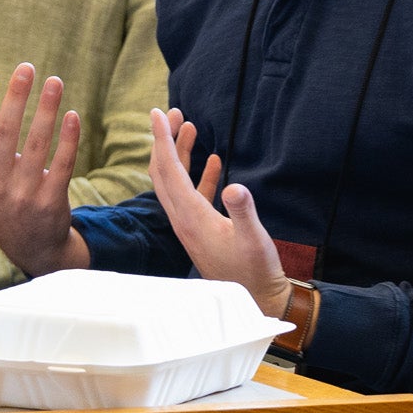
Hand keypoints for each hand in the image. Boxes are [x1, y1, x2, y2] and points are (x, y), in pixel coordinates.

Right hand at [0, 65, 89, 277]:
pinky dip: (68, 139)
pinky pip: (62, 164)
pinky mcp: (52, 199)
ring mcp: (25, 194)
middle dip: (16, 97)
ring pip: (36, 144)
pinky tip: (72, 115)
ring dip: (47, 110)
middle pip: (4, 133)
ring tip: (54, 82)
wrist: (30, 246)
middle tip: (26, 68)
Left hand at [146, 108, 289, 320]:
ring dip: (179, 154)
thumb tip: (235, 186)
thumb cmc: (255, 270)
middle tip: (170, 112)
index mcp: (191, 218)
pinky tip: (214, 160)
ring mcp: (191, 225)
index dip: (162, 140)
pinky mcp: (201, 230)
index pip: (169, 171)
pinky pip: (193, 194)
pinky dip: (198, 174)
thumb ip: (244, 212)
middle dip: (164, 140)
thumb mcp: (254, 238)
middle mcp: (184, 219)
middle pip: (163, 173)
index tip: (157, 113)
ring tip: (190, 126)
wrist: (255, 300)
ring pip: (176, 182)